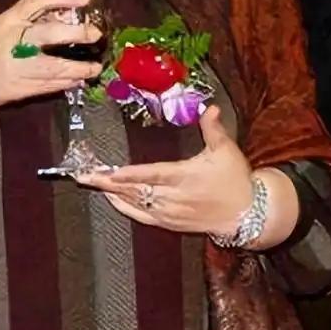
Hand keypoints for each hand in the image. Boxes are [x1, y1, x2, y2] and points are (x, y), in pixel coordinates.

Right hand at [0, 0, 103, 111]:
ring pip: (53, 67)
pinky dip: (66, 83)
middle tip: (96, 34)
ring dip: (78, 68)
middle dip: (76, 34)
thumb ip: (30, 22)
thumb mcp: (2, 26)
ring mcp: (17, 67)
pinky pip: (49, 86)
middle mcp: (13, 42)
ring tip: (95, 68)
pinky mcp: (20, 89)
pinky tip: (79, 80)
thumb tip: (65, 16)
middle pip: (49, 34)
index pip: (36, 1)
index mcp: (8, 21)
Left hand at [76, 106, 253, 238]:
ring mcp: (170, 212)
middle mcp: (174, 197)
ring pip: (135, 203)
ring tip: (91, 183)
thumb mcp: (227, 150)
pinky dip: (124, 208)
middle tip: (84, 175)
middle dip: (108, 183)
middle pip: (135, 190)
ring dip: (112, 193)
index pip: (152, 174)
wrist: (246, 214)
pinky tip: (111, 200)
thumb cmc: (235, 179)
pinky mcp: (170, 223)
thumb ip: (213, 128)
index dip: (129, 174)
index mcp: (185, 177)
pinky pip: (141, 216)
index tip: (109, 171)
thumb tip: (210, 106)